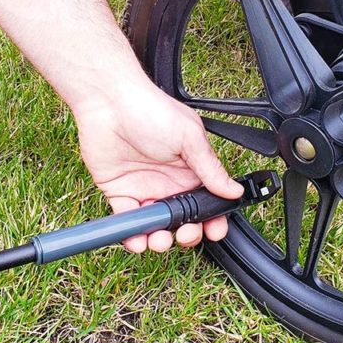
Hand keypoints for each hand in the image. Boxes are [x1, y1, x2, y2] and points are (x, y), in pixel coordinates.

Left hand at [74, 82, 243, 252]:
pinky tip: (138, 240)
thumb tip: (234, 190)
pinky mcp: (119, 193)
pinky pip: (128, 223)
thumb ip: (210, 168)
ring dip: (160, 239)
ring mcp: (145, 189)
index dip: (213, 219)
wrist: (109, 102)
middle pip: (183, 220)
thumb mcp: (189, 138)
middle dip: (187, 234)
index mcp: (191, 169)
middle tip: (185, 234)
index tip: (214, 231)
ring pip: (156, 226)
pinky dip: (133, 236)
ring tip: (159, 240)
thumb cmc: (151, 110)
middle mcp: (169, 183)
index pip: (207, 202)